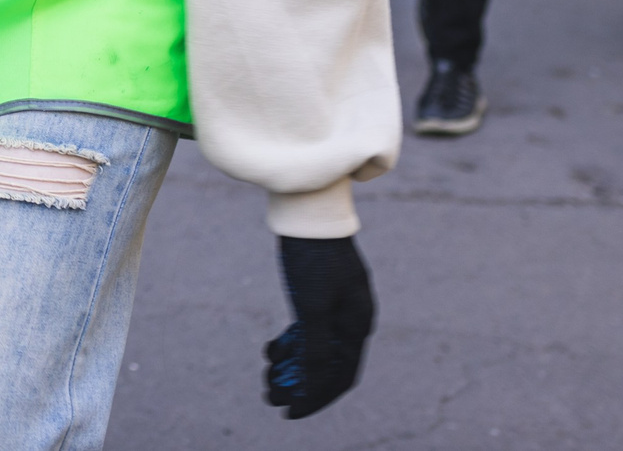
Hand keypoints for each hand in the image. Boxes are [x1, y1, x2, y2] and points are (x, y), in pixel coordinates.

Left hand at [265, 235, 375, 419]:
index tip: (288, 413)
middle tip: (268, 395)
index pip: (340, 376)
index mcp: (357, 324)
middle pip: (327, 366)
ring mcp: (337, 305)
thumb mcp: (312, 304)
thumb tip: (314, 385)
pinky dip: (291, 344)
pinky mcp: (320, 293)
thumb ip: (316, 346)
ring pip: (315, 349)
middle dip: (299, 385)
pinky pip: (308, 330)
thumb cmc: (312, 256)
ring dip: (292, 366)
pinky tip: (270, 350)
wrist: (306, 209)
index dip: (315, 399)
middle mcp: (352, 318)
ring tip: (265, 376)